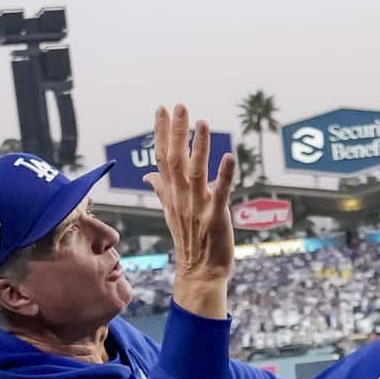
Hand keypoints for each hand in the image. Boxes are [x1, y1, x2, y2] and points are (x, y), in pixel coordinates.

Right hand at [144, 105, 236, 319]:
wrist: (199, 273)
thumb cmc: (190, 241)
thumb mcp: (172, 213)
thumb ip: (162, 191)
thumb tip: (149, 176)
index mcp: (172, 194)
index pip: (163, 158)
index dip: (162, 133)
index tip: (161, 110)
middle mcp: (181, 198)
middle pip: (175, 160)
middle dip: (177, 132)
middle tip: (179, 106)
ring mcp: (198, 207)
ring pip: (196, 172)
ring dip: (199, 147)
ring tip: (203, 123)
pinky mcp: (216, 218)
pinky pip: (221, 193)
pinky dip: (225, 175)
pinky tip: (230, 156)